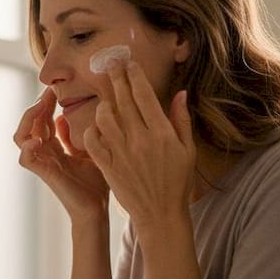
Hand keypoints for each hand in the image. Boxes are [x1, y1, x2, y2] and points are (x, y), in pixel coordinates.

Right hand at [14, 87, 109, 219]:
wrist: (98, 208)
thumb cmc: (97, 183)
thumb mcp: (90, 150)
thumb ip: (77, 134)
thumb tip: (64, 116)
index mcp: (55, 148)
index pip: (43, 120)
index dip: (46, 103)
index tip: (55, 89)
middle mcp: (46, 154)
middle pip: (29, 123)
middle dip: (37, 105)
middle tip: (49, 92)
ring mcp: (43, 163)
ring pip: (21, 137)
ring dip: (27, 120)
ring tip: (39, 107)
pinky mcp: (45, 174)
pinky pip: (26, 159)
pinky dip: (27, 148)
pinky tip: (37, 139)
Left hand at [83, 60, 195, 226]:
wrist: (160, 215)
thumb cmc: (177, 183)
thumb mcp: (187, 151)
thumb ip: (181, 120)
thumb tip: (181, 93)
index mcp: (161, 133)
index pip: (145, 95)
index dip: (135, 76)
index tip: (129, 64)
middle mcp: (140, 140)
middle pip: (124, 100)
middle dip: (116, 79)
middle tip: (110, 65)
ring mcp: (122, 153)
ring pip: (105, 117)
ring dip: (103, 104)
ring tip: (105, 99)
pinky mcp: (108, 166)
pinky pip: (93, 141)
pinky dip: (92, 130)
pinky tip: (96, 126)